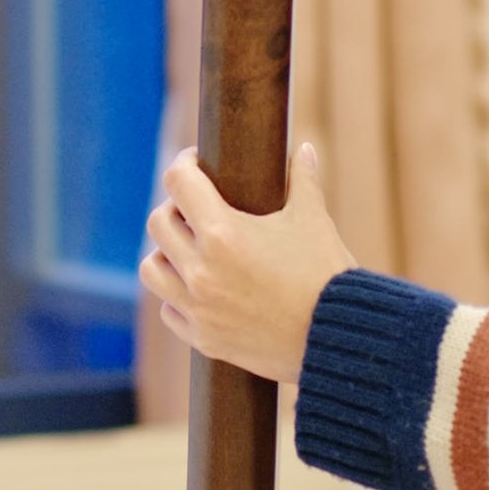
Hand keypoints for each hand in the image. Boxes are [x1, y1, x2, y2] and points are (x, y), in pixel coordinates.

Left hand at [142, 143, 355, 383]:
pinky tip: (202, 288)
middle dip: (176, 208)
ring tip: (192, 250)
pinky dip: (178, 296)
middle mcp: (201, 270)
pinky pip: (169, 310)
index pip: (178, 182)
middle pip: (158, 223)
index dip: (185, 163)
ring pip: (152, 268)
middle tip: (198, 208)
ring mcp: (198, 308)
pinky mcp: (203, 338)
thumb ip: (304, 180)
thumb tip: (305, 150)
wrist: (336, 339)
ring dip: (167, 254)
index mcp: (223, 233)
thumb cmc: (326, 276)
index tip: (197, 162)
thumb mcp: (314, 222)